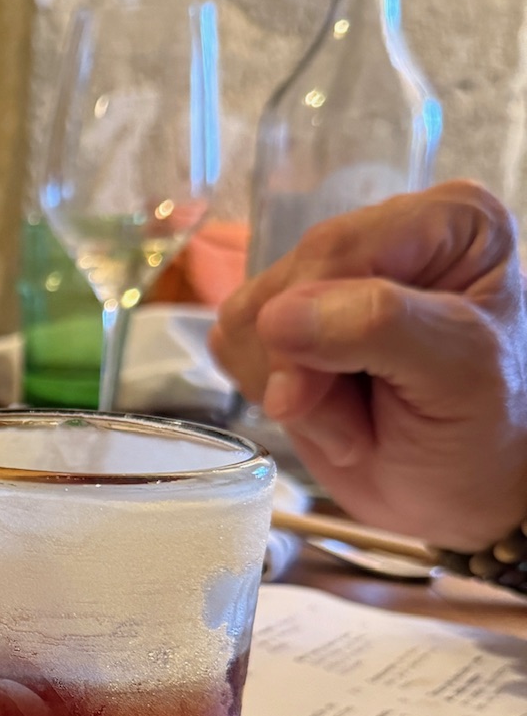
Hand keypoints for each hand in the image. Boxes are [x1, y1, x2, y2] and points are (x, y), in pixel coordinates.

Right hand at [209, 181, 526, 549]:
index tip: (311, 398)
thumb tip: (276, 318)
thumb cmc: (485, 432)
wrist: (462, 494)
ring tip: (351, 424)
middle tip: (355, 428)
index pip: (336, 247)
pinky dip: (265, 393)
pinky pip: (231, 344)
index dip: (311, 322)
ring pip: (245, 316)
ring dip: (286, 389)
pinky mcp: (287, 327)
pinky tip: (325, 417)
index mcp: (446, 221)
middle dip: (303, 369)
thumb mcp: (459, 372)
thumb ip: (379, 327)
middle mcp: (384, 240)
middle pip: (283, 283)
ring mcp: (330, 285)